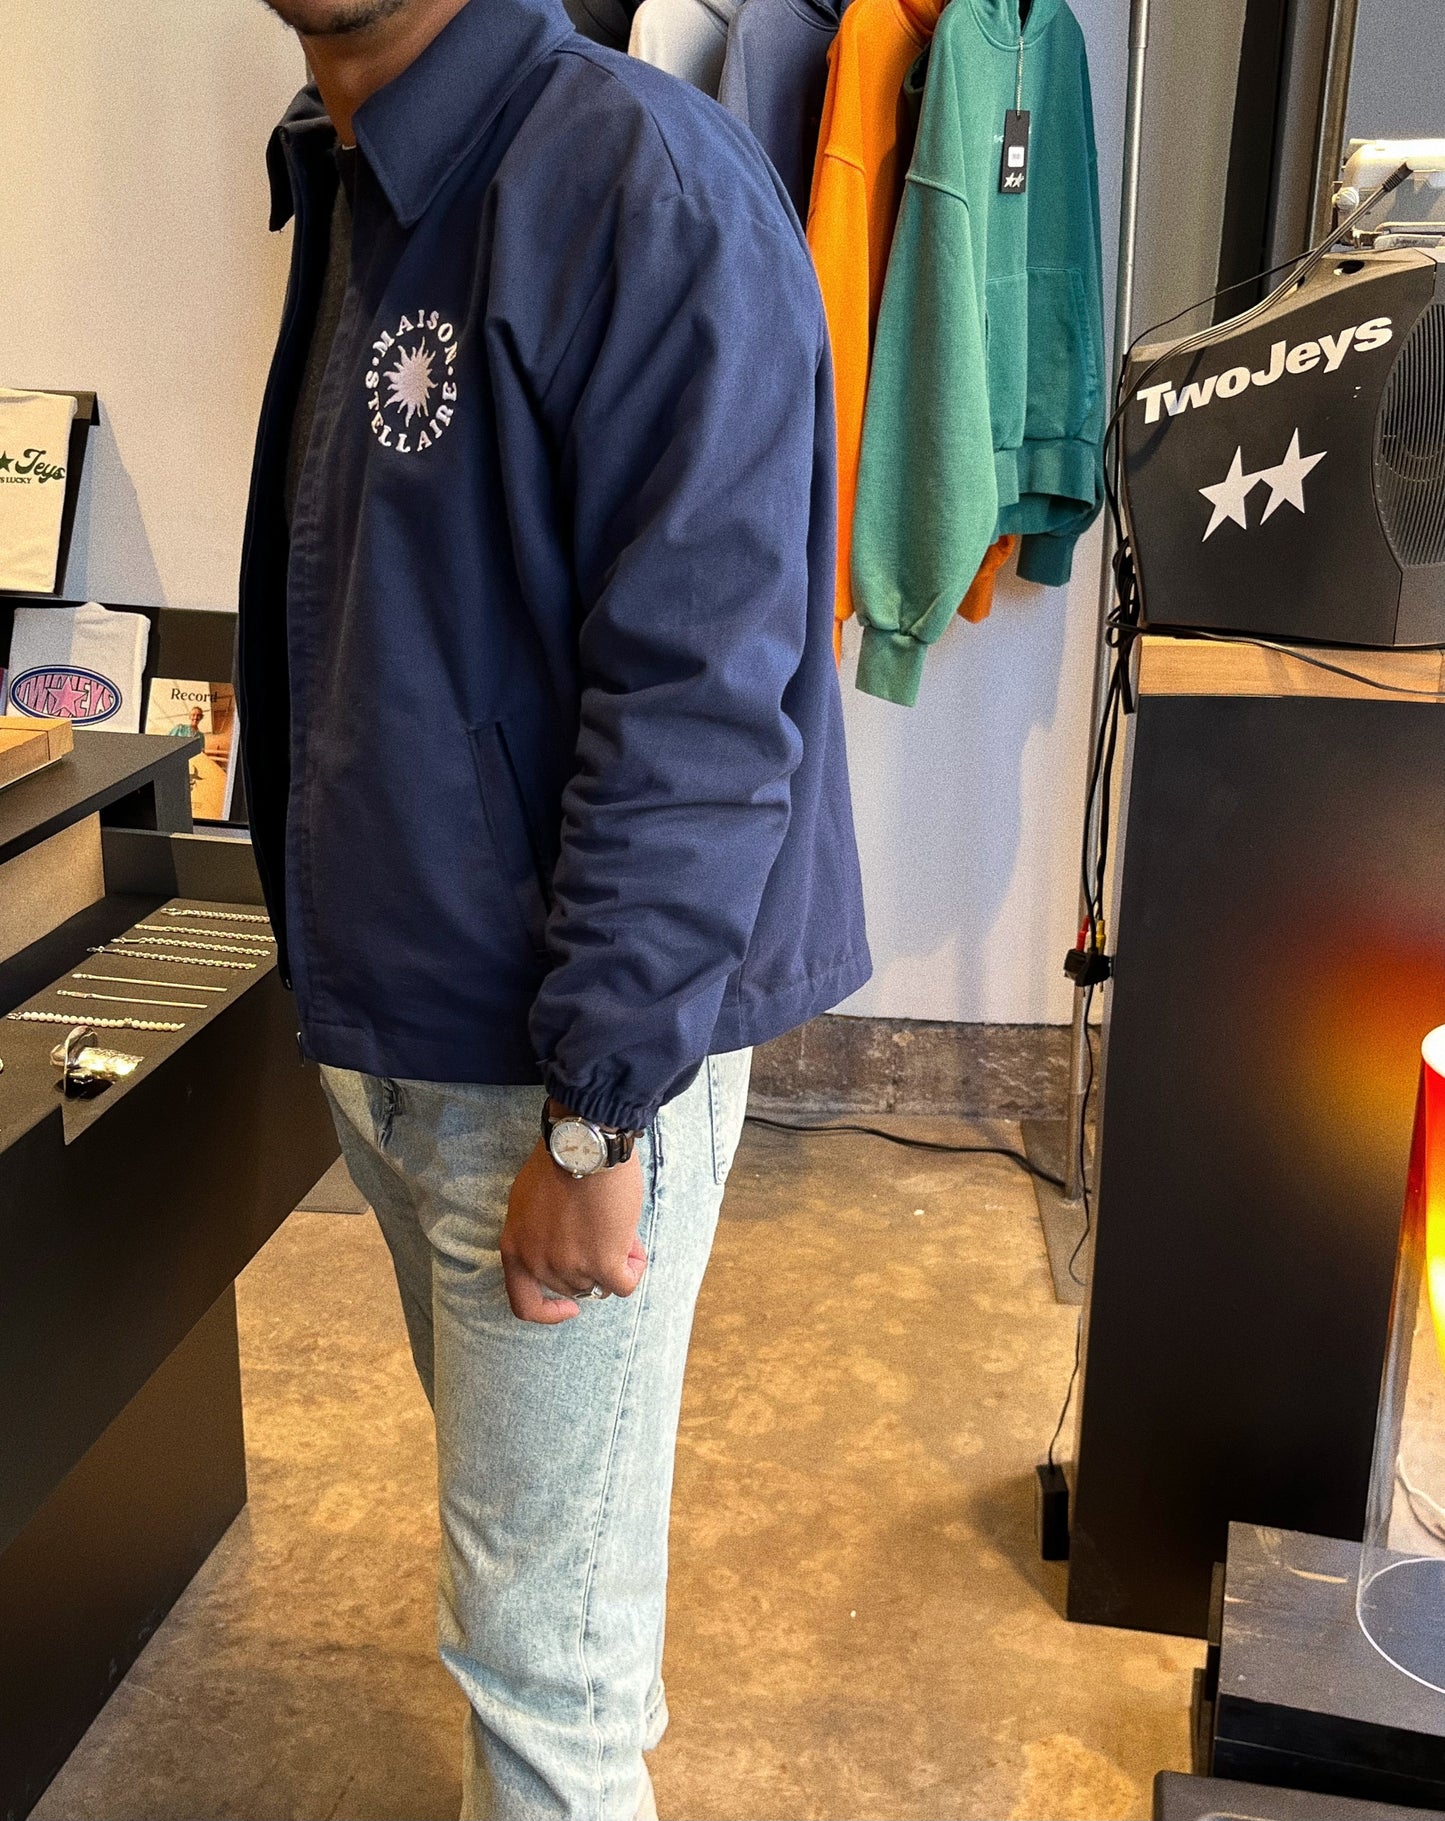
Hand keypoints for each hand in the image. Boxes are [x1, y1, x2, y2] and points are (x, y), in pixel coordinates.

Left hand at [501, 1134, 646, 1324]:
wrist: (583, 1145)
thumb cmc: (558, 1160)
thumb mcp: (526, 1201)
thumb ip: (537, 1233)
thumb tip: (564, 1246)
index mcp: (515, 1248)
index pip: (525, 1304)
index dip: (549, 1311)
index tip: (569, 1306)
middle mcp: (538, 1263)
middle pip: (572, 1287)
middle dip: (592, 1265)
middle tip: (606, 1234)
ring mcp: (569, 1266)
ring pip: (600, 1283)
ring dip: (614, 1260)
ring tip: (619, 1226)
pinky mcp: (602, 1262)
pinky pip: (624, 1284)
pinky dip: (633, 1268)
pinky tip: (633, 1244)